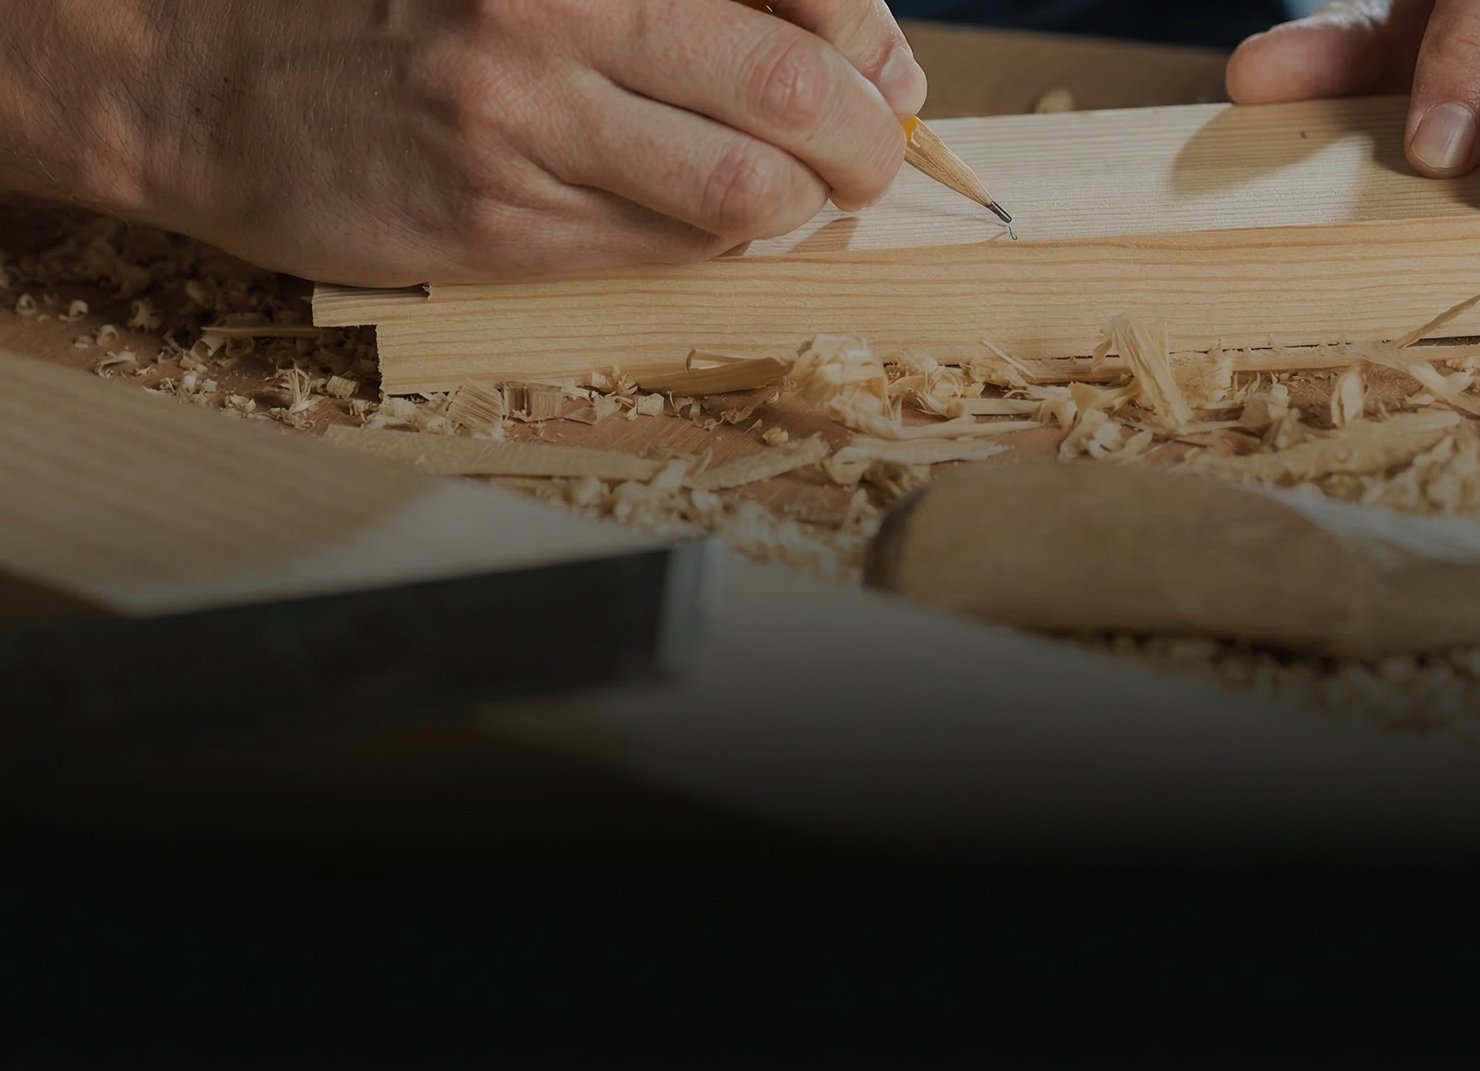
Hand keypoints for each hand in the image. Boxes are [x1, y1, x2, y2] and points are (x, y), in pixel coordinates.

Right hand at [0, 0, 926, 284]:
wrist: (197, 66)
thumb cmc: (385, 2)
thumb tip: (847, 42)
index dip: (873, 37)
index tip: (881, 67)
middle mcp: (564, 9)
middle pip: (801, 92)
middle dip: (868, 139)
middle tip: (870, 153)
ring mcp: (530, 125)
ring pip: (749, 192)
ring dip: (803, 207)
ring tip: (796, 197)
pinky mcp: (501, 224)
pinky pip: (667, 253)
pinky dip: (718, 245)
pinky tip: (707, 223)